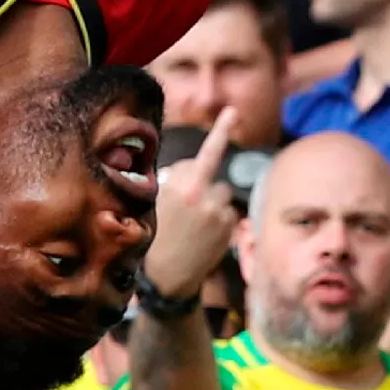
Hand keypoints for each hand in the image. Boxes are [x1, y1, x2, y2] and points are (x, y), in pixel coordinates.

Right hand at [143, 109, 240, 297]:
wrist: (166, 276)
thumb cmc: (155, 235)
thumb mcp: (156, 202)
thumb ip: (178, 181)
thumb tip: (198, 167)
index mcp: (179, 185)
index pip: (204, 153)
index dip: (221, 131)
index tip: (233, 112)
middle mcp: (200, 195)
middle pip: (209, 171)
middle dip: (200, 181)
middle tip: (186, 205)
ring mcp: (217, 211)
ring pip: (221, 192)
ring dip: (212, 201)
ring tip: (194, 224)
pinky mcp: (228, 226)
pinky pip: (228, 211)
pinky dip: (220, 219)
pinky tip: (204, 234)